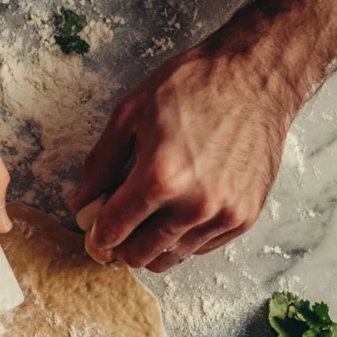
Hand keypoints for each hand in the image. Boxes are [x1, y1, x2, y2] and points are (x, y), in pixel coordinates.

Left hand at [68, 41, 299, 271]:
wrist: (256, 77)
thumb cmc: (193, 87)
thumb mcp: (130, 114)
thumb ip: (100, 164)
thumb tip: (80, 203)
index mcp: (159, 179)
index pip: (112, 232)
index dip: (96, 235)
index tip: (94, 230)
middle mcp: (193, 206)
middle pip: (138, 256)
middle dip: (121, 243)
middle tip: (121, 221)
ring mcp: (223, 215)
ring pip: (169, 258)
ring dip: (151, 244)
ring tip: (150, 215)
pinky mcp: (244, 218)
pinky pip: (199, 248)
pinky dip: (182, 238)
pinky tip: (180, 208)